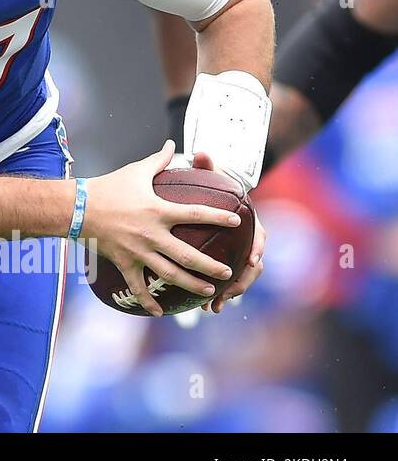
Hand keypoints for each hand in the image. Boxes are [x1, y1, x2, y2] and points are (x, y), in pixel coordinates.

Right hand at [84, 141, 239, 317]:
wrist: (78, 208)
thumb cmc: (108, 186)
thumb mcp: (136, 171)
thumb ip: (159, 160)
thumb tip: (173, 145)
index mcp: (158, 211)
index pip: (195, 214)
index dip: (217, 217)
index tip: (236, 221)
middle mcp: (152, 234)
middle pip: (188, 255)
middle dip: (211, 266)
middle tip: (228, 272)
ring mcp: (138, 251)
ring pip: (169, 274)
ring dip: (191, 284)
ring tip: (208, 291)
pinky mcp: (125, 262)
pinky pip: (138, 286)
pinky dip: (148, 301)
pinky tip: (161, 312)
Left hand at [189, 152, 266, 312]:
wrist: (216, 200)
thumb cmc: (212, 188)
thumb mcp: (209, 176)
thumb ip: (206, 165)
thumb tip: (200, 152)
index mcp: (250, 223)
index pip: (261, 236)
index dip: (258, 247)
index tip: (252, 258)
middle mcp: (248, 242)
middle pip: (253, 267)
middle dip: (243, 281)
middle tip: (229, 292)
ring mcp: (239, 256)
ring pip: (241, 279)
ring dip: (229, 294)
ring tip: (213, 306)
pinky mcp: (228, 266)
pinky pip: (225, 284)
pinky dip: (217, 295)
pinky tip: (203, 307)